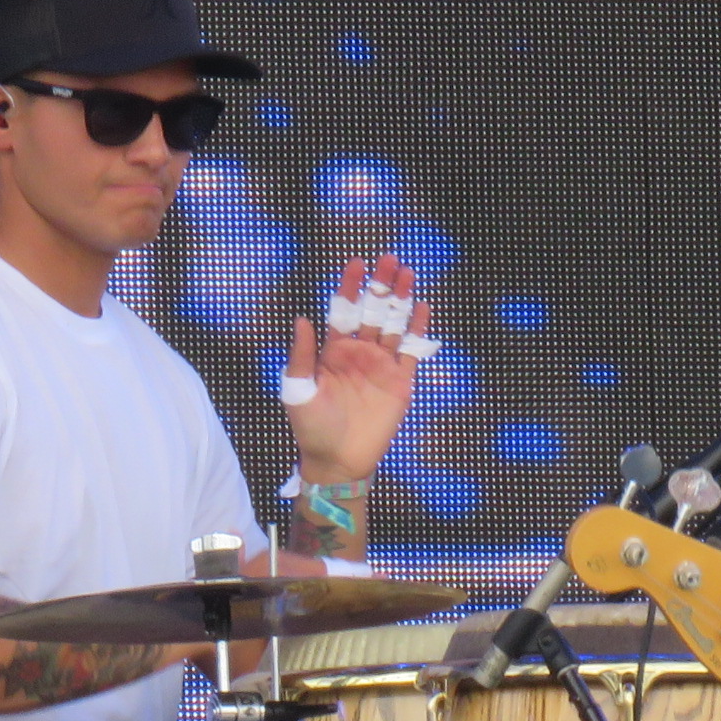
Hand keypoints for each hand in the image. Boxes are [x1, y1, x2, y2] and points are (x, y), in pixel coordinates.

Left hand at [285, 254, 430, 485]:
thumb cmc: (312, 427)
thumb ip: (301, 356)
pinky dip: (417, 328)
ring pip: (393, 324)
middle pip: (372, 310)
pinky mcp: (400, 381)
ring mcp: (381, 365)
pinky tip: (422, 307)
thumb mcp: (298, 391)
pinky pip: (411, 350)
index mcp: (333, 351)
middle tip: (389, 259)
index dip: (350, 286)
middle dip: (380, 285)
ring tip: (407, 273)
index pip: (343, 309)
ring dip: (400, 299)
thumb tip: (301, 318)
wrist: (338, 461)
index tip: (357, 263)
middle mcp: (359, 352)